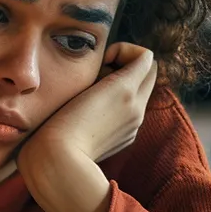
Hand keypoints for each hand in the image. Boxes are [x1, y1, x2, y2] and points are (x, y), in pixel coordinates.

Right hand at [28, 42, 157, 163]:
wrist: (60, 160)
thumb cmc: (60, 121)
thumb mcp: (82, 85)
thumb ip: (105, 71)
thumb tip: (113, 66)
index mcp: (125, 90)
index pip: (145, 56)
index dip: (123, 51)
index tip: (102, 61)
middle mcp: (136, 107)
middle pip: (150, 72)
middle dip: (129, 66)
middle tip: (102, 72)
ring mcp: (134, 125)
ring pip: (140, 92)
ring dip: (123, 86)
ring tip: (95, 94)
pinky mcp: (127, 138)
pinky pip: (132, 111)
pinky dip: (120, 105)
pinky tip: (95, 113)